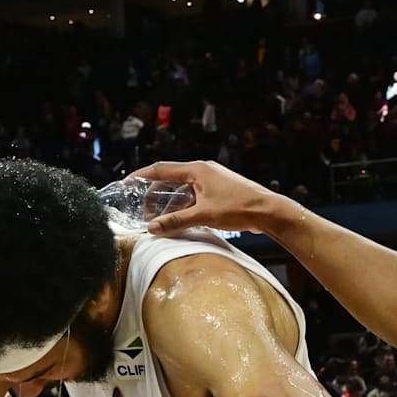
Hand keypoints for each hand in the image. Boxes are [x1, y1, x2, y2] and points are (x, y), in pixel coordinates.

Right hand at [132, 160, 292, 235]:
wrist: (269, 211)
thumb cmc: (239, 208)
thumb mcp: (203, 216)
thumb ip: (176, 221)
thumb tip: (152, 227)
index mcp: (197, 170)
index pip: (161, 169)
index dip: (142, 176)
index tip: (126, 183)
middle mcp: (203, 170)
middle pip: (171, 180)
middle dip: (155, 195)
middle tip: (143, 212)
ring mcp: (212, 180)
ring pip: (183, 190)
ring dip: (170, 203)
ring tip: (160, 219)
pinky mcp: (220, 190)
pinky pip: (195, 195)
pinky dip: (184, 205)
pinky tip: (180, 219)